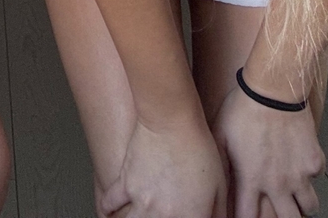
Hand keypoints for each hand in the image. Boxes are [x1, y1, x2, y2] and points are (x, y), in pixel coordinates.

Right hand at [100, 114, 226, 217]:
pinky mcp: (125, 182)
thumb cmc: (198, 146)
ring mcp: (140, 201)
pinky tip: (110, 213)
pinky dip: (107, 210)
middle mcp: (162, 216)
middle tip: (164, 215)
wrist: (170, 119)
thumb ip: (220, 212)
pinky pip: (109, 203)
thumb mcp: (220, 184)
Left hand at [212, 85, 324, 217]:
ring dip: (301, 203)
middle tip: (277, 208)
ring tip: (293, 193)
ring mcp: (299, 174)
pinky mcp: (315, 161)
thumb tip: (215, 182)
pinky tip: (300, 161)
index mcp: (251, 179)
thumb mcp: (220, 134)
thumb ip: (220, 163)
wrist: (273, 89)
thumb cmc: (243, 107)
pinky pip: (317, 177)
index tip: (247, 214)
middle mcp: (277, 183)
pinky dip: (311, 174)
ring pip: (309, 207)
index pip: (248, 217)